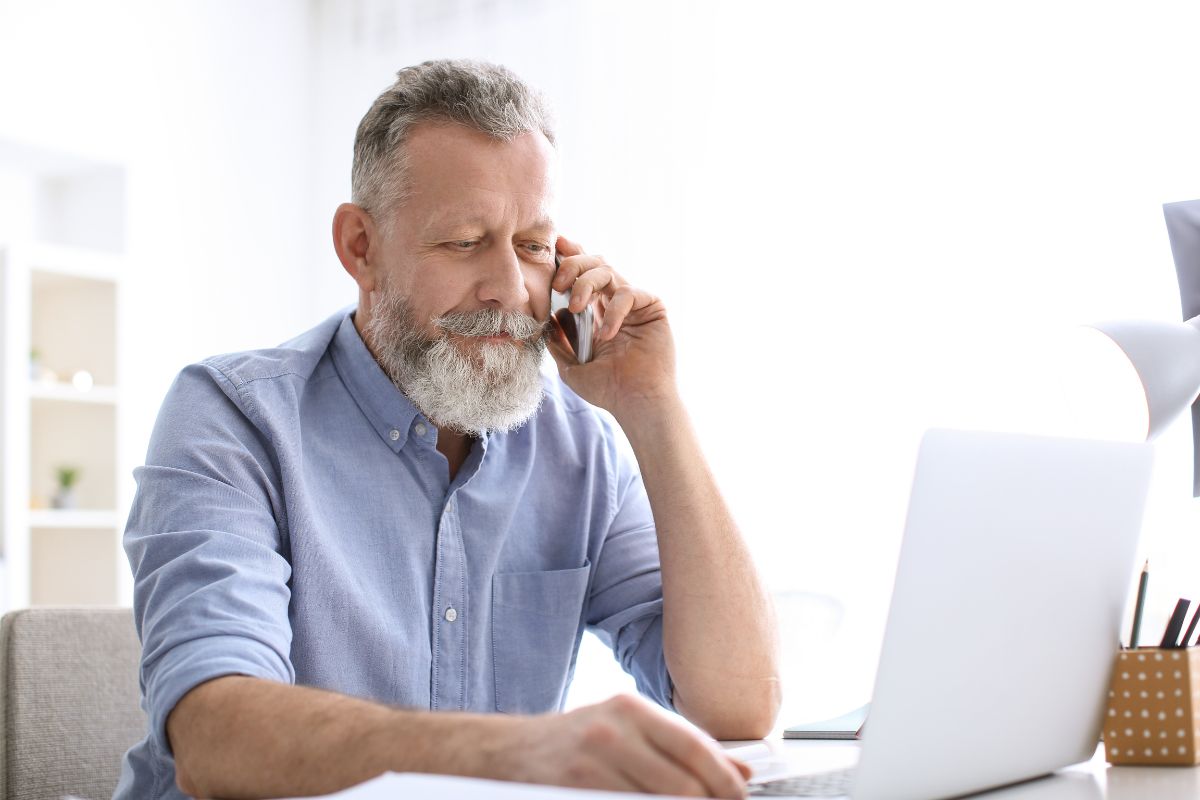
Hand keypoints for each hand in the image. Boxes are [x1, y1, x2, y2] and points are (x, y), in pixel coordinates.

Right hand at [491, 695, 750, 797]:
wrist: (509, 753)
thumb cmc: (575, 742)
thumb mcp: (627, 729)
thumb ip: (681, 747)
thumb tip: (741, 771)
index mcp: (631, 709)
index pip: (695, 748)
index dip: (725, 779)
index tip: (738, 796)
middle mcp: (612, 732)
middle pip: (683, 784)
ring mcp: (591, 766)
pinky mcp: (575, 790)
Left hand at [548, 237, 677, 419]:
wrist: (635, 403)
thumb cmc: (608, 389)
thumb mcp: (570, 366)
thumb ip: (558, 341)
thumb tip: (546, 318)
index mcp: (597, 311)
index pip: (582, 274)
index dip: (569, 256)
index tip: (553, 247)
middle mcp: (615, 302)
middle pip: (594, 263)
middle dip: (572, 265)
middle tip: (558, 283)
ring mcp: (634, 303)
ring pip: (608, 270)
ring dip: (585, 283)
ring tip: (575, 307)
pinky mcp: (653, 307)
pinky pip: (629, 293)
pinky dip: (613, 311)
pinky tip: (606, 335)